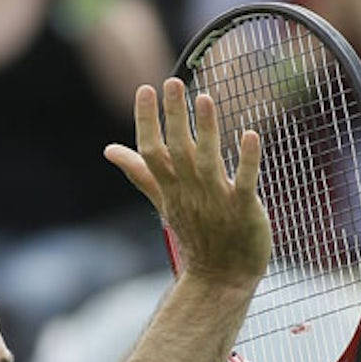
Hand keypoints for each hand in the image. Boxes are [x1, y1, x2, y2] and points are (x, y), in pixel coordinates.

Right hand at [104, 79, 271, 289]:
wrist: (221, 279)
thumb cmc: (196, 235)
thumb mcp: (164, 201)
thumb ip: (140, 173)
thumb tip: (109, 150)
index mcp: (171, 188)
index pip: (151, 151)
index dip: (147, 121)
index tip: (145, 90)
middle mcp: (190, 191)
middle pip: (177, 150)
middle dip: (174, 116)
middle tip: (172, 82)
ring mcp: (216, 200)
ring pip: (207, 161)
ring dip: (206, 130)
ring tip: (204, 99)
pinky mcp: (243, 209)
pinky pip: (244, 181)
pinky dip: (247, 159)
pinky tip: (250, 135)